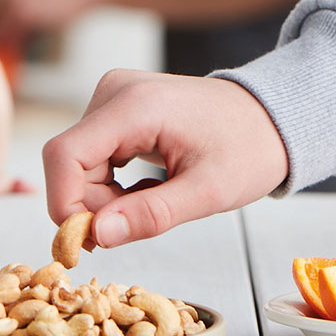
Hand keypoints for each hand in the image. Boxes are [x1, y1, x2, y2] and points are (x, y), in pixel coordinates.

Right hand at [42, 69, 288, 247]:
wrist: (271, 118)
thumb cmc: (249, 148)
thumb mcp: (207, 192)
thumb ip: (151, 215)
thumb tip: (97, 235)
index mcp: (134, 106)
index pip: (64, 155)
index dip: (64, 203)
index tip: (88, 241)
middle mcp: (114, 93)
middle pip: (70, 164)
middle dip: (93, 207)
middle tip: (137, 227)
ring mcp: (113, 98)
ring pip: (78, 165)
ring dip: (105, 199)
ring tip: (154, 201)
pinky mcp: (115, 109)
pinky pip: (92, 157)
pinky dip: (111, 185)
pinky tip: (147, 188)